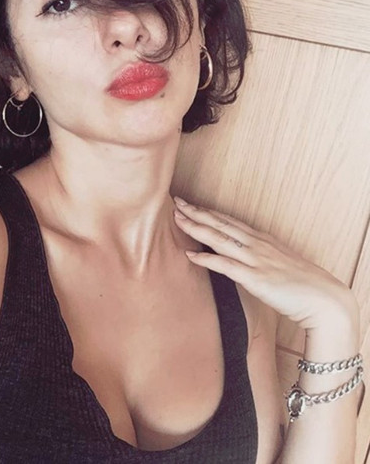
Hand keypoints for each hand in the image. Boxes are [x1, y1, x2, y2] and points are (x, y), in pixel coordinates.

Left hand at [173, 197, 357, 330]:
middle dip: (197, 212)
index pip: (229, 221)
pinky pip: (226, 266)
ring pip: (220, 239)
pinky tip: (190, 254)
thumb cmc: (304, 283)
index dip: (208, 212)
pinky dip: (207, 259)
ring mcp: (255, 260)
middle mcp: (257, 245)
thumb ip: (262, 255)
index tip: (191, 204)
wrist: (324, 300)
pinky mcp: (255, 278)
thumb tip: (245, 255)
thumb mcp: (280, 261)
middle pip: (221, 224)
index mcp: (262, 239)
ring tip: (178, 219)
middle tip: (177, 202)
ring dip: (197, 228)